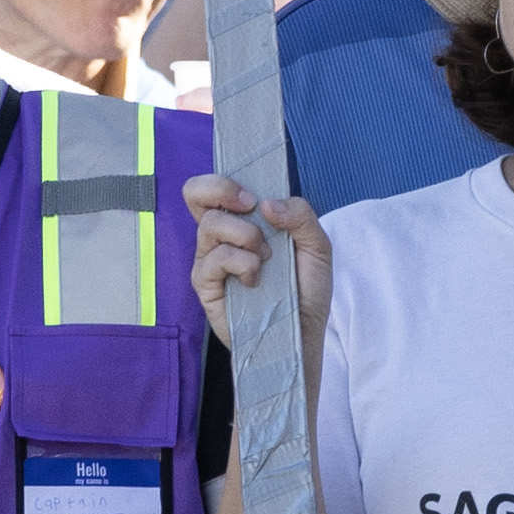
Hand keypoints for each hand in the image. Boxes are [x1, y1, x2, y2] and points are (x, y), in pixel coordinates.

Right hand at [184, 181, 335, 370]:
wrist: (303, 333)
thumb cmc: (307, 290)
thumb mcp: (317, 247)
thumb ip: (301, 216)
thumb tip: (267, 203)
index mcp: (243, 220)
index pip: (213, 187)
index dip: (223, 179)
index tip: (251, 195)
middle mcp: (222, 236)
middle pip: (195, 194)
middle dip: (221, 190)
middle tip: (249, 207)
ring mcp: (210, 260)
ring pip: (210, 225)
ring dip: (246, 235)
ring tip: (265, 257)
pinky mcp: (206, 285)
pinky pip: (214, 259)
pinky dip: (242, 263)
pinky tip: (256, 279)